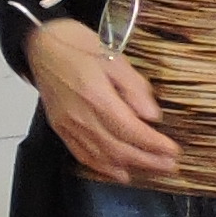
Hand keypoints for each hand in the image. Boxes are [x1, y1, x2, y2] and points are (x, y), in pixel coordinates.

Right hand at [27, 18, 182, 186]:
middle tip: (171, 166)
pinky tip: (119, 173)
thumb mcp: (114, 57)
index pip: (130, 130)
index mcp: (96, 96)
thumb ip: (135, 88)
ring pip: (101, 157)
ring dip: (130, 167)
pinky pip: (82, 155)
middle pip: (118, 149)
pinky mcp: (60, 128)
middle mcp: (80, 116)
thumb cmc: (78, 43)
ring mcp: (67, 125)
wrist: (41, 44)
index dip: (154, 144)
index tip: (173, 150)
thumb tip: (152, 116)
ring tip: (153, 171)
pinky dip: (103, 168)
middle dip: (148, 161)